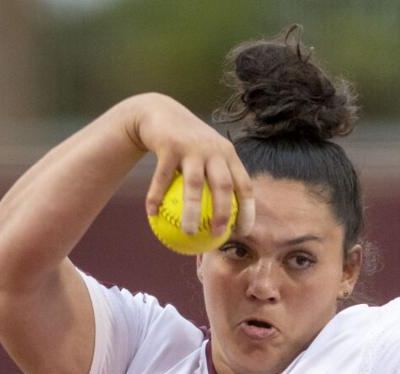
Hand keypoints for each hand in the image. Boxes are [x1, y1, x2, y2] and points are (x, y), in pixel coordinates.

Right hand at [129, 94, 255, 238]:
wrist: (160, 113)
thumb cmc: (186, 145)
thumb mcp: (207, 155)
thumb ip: (216, 180)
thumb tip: (220, 221)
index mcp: (228, 155)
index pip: (245, 185)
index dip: (248, 210)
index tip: (243, 232)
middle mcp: (214, 150)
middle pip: (223, 185)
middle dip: (223, 212)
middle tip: (217, 235)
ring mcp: (192, 146)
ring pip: (194, 184)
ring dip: (192, 211)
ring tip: (188, 232)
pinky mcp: (169, 145)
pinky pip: (162, 177)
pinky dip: (156, 196)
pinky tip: (152, 213)